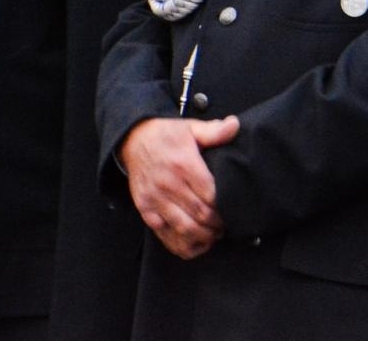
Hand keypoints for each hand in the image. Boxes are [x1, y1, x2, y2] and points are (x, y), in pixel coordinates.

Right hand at [118, 115, 239, 258]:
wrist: (133, 141)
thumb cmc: (167, 135)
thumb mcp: (191, 128)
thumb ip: (214, 131)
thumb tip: (235, 125)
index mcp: (183, 165)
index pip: (210, 194)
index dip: (224, 205)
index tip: (233, 207)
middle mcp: (168, 184)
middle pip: (199, 213)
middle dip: (217, 224)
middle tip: (227, 225)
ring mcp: (155, 199)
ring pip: (183, 227)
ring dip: (203, 236)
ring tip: (215, 234)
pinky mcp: (145, 209)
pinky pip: (164, 234)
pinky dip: (181, 243)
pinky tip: (195, 242)